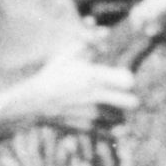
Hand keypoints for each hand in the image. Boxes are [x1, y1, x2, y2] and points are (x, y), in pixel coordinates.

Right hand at [11, 53, 137, 133]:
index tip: (121, 79)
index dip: (128, 79)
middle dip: (130, 99)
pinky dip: (113, 129)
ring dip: (120, 114)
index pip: (128, 81)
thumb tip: (106, 32)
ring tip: (112, 108)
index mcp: (94, 76)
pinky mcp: (87, 128)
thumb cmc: (53, 74)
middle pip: (131, 102)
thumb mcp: (68, 53)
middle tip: (123, 96)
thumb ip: (89, 42)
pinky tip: (107, 122)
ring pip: (122, 118)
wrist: (34, 102)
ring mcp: (92, 114)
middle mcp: (96, 96)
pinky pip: (111, 133)